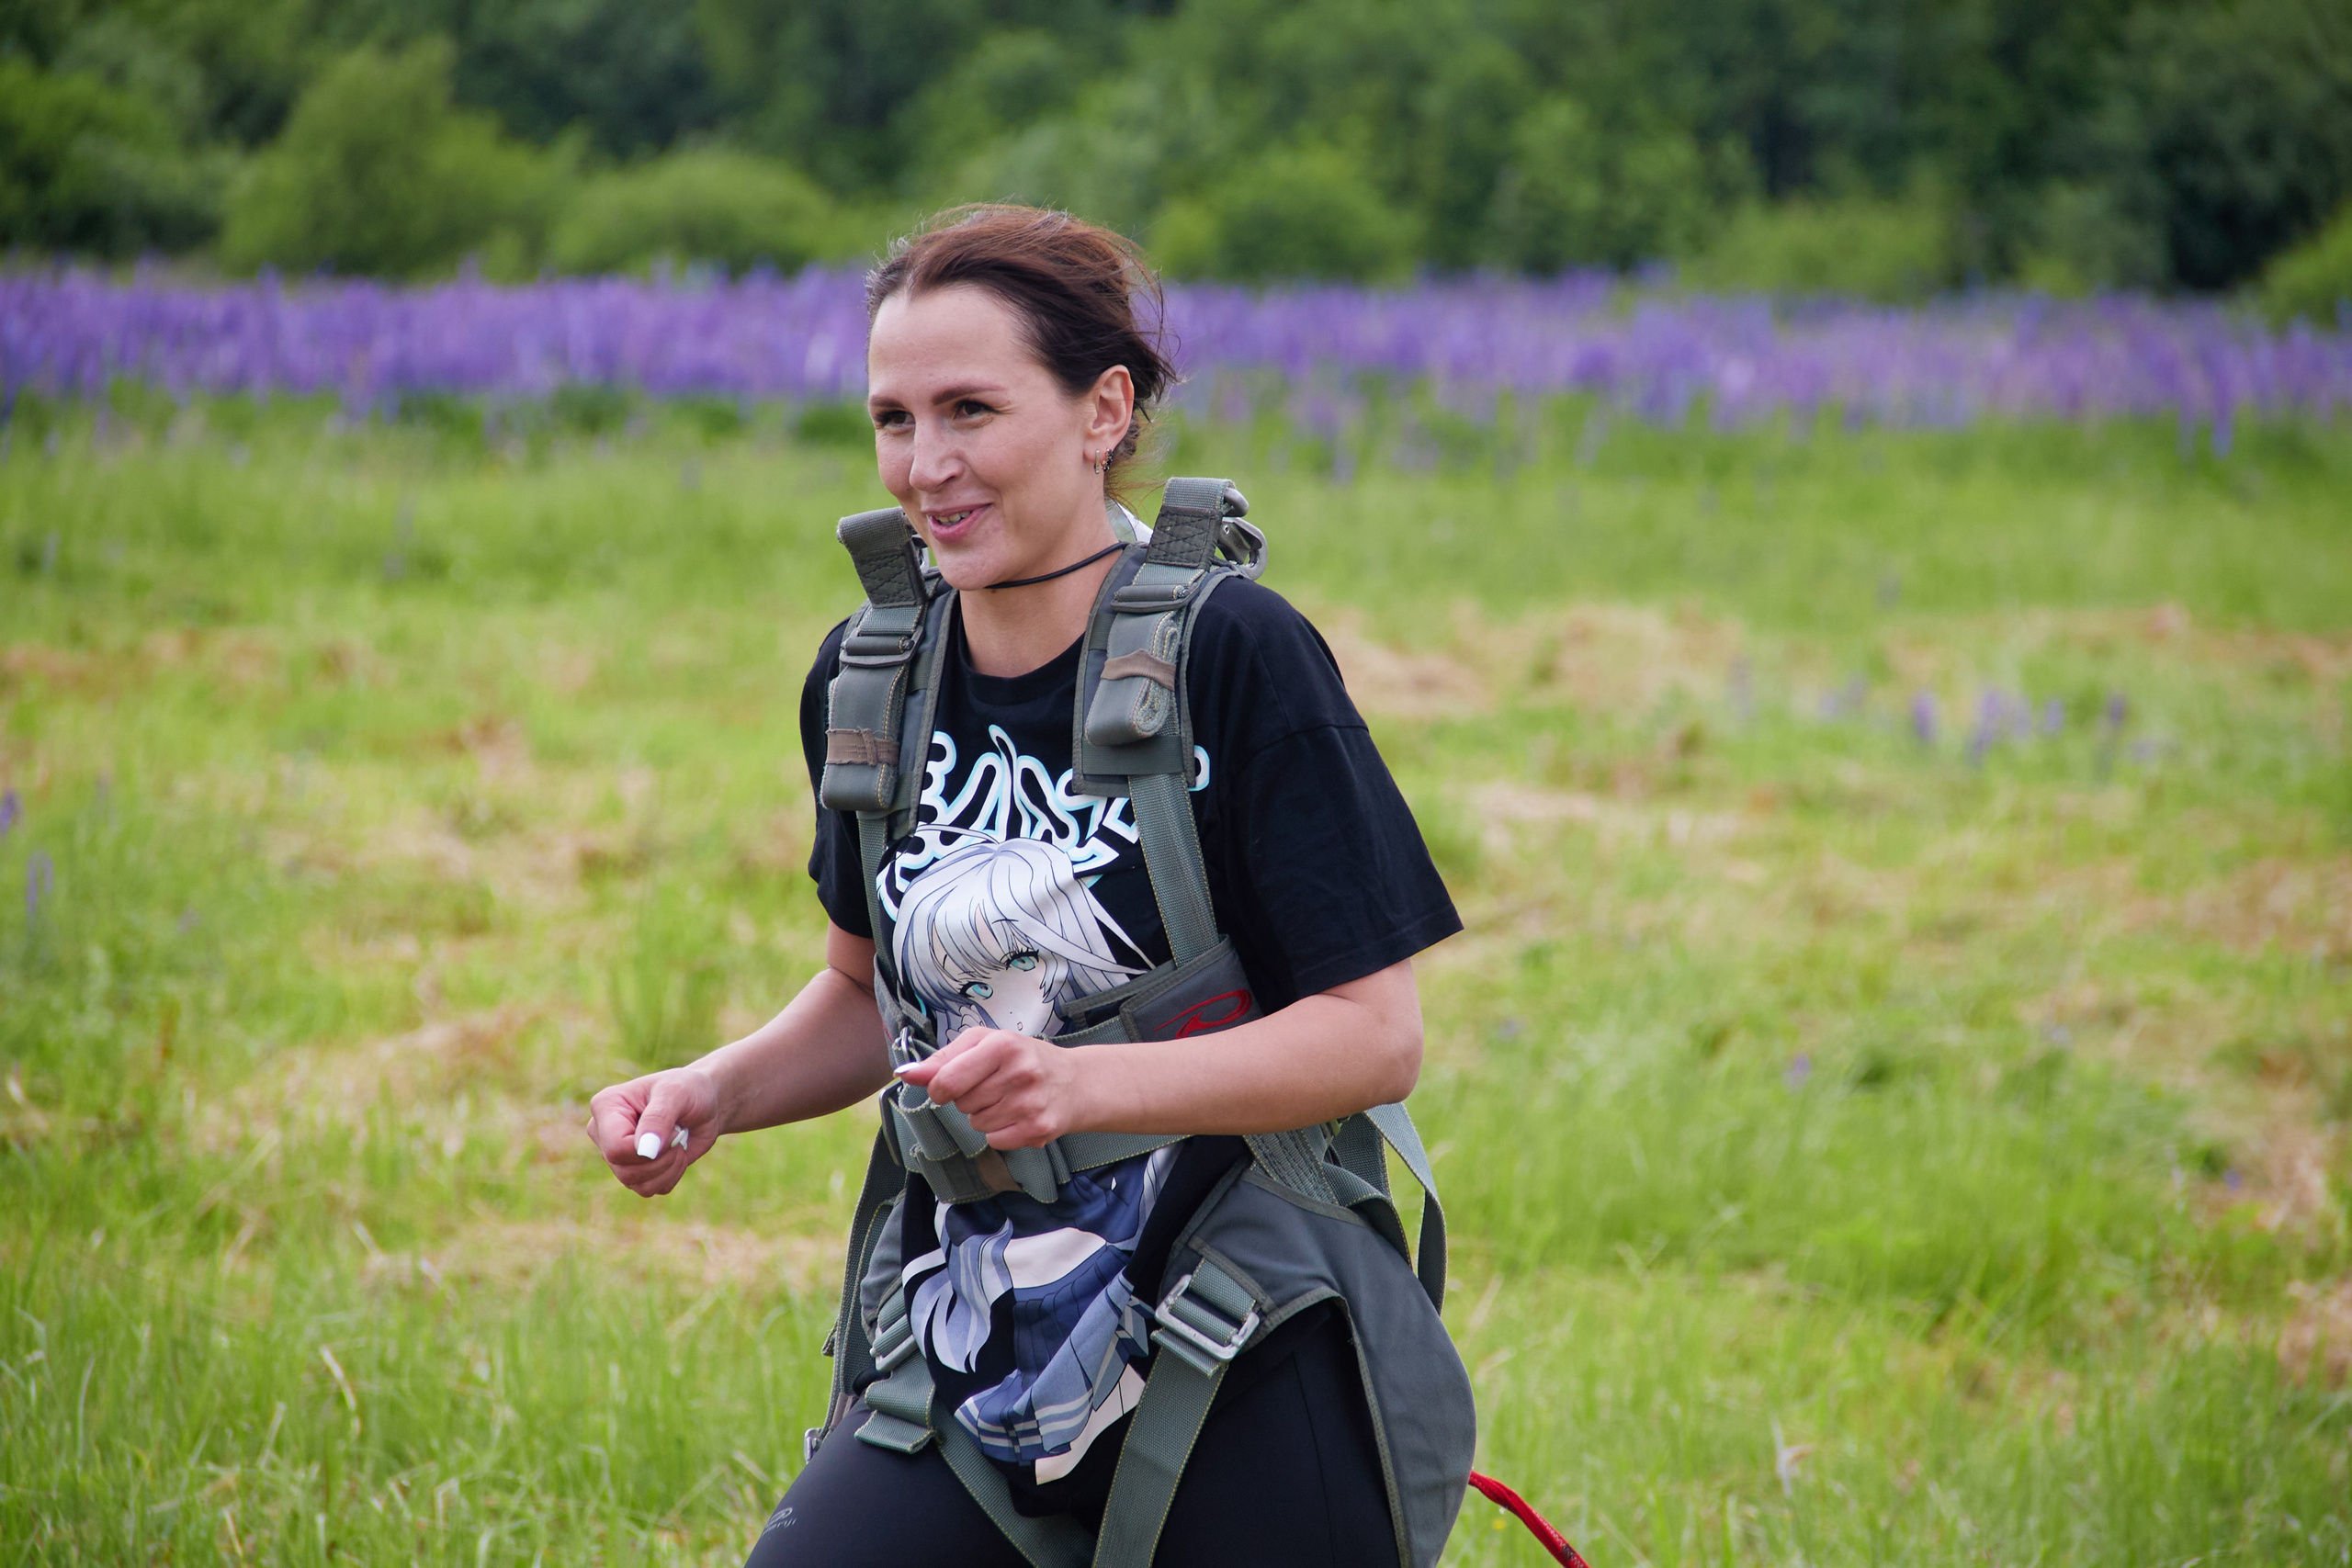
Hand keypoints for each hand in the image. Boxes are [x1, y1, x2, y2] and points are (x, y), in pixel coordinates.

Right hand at [587, 1066, 720, 1196]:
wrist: (705, 1103)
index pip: (616, 1147)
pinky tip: (677, 1155)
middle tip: (678, 1136)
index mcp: (605, 1107)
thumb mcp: (677, 1092)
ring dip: (668, 1169)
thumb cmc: (689, 1089)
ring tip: (678, 1144)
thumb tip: (644, 1150)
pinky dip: (670, 1176)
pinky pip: (648, 1189)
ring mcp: (616, 1154)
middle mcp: (604, 1133)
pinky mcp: (633, 1170)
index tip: (673, 1129)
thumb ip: (659, 1117)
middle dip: (661, 1160)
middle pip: (624, 1170)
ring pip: (634, 1184)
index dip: (649, 1149)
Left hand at [894, 1029, 1102, 1149]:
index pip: (947, 1081)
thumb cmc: (1022, 1058)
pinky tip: (1018, 1115)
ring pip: (976, 1124)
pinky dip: (1000, 1132)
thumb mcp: (985, 1044)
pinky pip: (995, 1141)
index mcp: (1003, 1045)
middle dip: (970, 1098)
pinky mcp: (1039, 1129)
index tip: (949, 1085)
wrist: (1075, 1082)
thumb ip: (943, 1058)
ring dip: (985, 1115)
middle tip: (994, 1085)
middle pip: (962, 1104)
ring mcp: (1031, 1103)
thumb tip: (906, 1074)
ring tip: (1009, 1099)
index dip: (939, 1088)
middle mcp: (1020, 1073)